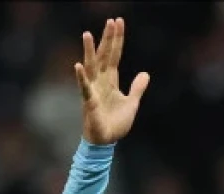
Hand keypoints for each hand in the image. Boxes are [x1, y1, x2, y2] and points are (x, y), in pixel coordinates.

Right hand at [75, 17, 149, 144]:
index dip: (117, 40)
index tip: (118, 22)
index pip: (114, 55)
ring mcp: (93, 90)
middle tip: (111, 21)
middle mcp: (100, 81)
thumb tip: (145, 74)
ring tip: (87, 34)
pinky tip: (78, 66)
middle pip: (104, 56)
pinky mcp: (89, 102)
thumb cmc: (116, 123)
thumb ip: (137, 88)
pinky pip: (84, 88)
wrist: (106, 141)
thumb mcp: (132, 103)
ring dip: (89, 51)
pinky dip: (81, 77)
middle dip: (107, 39)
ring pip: (91, 66)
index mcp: (111, 80)